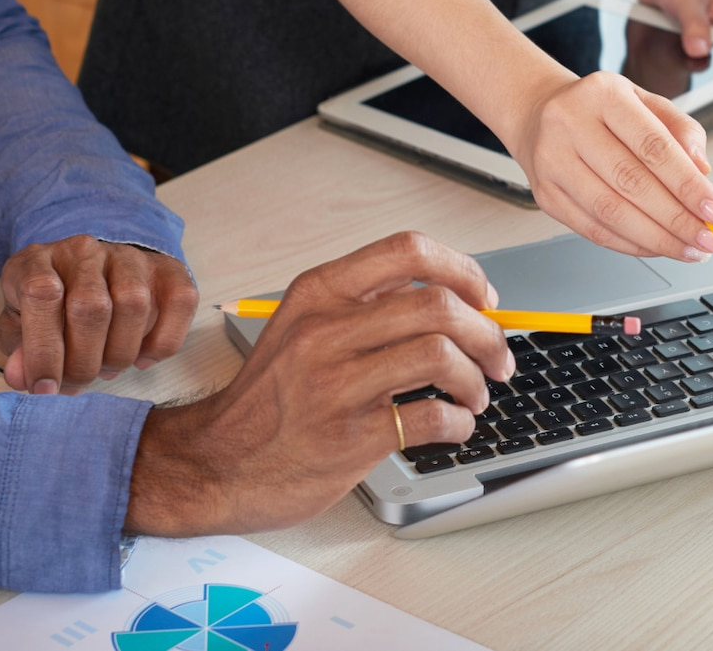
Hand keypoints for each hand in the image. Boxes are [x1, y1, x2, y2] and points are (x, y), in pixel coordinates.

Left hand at [0, 236, 198, 394]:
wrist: (92, 273)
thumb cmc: (50, 308)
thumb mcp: (20, 327)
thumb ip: (19, 351)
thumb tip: (23, 377)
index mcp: (38, 261)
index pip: (42, 294)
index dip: (44, 349)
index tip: (45, 388)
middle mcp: (85, 251)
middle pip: (91, 307)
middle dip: (84, 362)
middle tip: (78, 383)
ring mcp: (129, 257)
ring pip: (134, 305)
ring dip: (120, 354)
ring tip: (107, 370)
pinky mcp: (167, 268)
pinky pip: (180, 302)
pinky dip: (162, 343)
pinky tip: (141, 359)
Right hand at [123, 232, 513, 535]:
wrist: (215, 461)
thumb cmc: (270, 397)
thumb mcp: (302, 326)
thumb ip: (364, 304)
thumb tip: (451, 296)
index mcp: (320, 293)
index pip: (408, 251)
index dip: (463, 270)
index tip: (484, 299)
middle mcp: (326, 330)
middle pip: (437, 304)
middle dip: (486, 332)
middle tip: (497, 357)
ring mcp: (335, 384)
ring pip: (439, 354)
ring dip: (475, 378)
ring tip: (474, 396)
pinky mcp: (348, 437)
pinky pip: (429, 417)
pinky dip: (458, 423)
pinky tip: (454, 427)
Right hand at [511, 67, 712, 262]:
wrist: (540, 112)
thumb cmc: (601, 110)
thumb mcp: (645, 102)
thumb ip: (681, 131)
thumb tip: (702, 170)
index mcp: (604, 94)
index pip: (653, 146)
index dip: (688, 185)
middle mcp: (570, 123)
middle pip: (631, 183)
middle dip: (677, 220)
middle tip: (708, 240)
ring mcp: (552, 161)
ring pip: (610, 212)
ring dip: (657, 239)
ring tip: (688, 249)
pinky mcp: (545, 194)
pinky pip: (592, 230)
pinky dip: (630, 245)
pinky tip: (656, 246)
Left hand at [617, 0, 712, 58]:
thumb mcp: (684, 0)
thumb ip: (694, 28)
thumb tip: (700, 52)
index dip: (709, 59)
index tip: (690, 56)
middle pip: (707, 57)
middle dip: (688, 54)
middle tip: (672, 38)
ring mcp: (701, 22)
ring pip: (688, 53)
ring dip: (673, 49)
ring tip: (664, 29)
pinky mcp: (682, 22)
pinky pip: (674, 45)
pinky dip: (664, 42)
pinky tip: (657, 29)